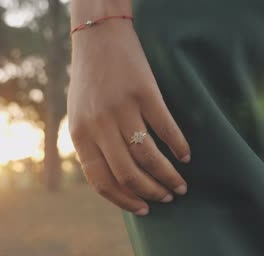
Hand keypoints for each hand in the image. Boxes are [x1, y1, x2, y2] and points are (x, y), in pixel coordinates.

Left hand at [67, 18, 190, 215]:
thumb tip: (113, 178)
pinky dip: (179, 145)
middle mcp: (99, 124)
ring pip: (148, 156)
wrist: (98, 37)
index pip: (101, 182)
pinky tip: (186, 155)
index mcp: (80, 134)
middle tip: (168, 198)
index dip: (124, 201)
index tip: (144, 210)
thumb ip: (90, 144)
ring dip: (168, 176)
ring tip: (180, 185)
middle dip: (151, 193)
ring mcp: (122, 108)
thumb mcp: (78, 115)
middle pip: (128, 173)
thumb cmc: (89, 80)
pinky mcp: (144, 92)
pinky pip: (166, 128)